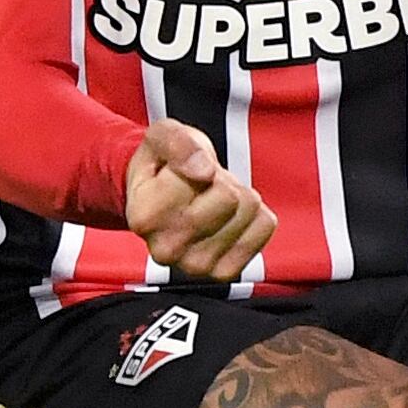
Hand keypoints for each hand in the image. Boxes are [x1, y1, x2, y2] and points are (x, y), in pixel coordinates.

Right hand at [125, 118, 276, 281]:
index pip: (205, 179)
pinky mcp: (223, 272)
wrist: (160, 198)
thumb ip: (178, 143)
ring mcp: (195, 265)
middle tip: (201, 185)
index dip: (201, 162)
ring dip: (237, 198)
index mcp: (144, 217)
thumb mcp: (163, 135)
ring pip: (249, 213)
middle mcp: (166, 249)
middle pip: (231, 200)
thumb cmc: (161, 165)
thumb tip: (203, 171)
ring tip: (209, 200)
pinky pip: (264, 228)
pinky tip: (227, 217)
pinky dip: (253, 215)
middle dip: (223, 181)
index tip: (182, 170)